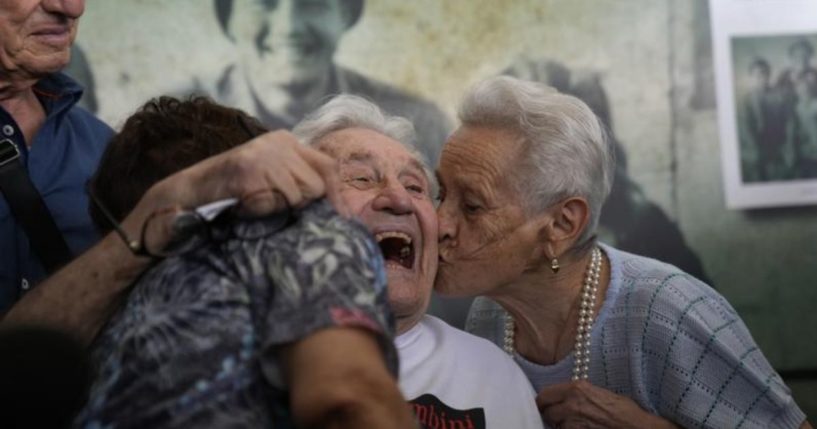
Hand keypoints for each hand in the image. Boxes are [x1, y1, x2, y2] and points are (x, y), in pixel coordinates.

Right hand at [123, 130, 347, 253]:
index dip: (334, 195)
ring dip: (281, 209)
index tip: (339, 217)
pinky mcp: (250, 170)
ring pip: (300, 196)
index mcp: (286, 141)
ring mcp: (264, 155)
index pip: (328, 167)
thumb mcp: (271, 177)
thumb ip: (299, 180)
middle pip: (317, 185)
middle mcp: (278, 142)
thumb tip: (339, 204)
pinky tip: (246, 205)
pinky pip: (278, 202)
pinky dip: (264, 211)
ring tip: (256, 203)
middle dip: (302, 204)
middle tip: (275, 208)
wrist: (189, 193)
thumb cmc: (234, 192)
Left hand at [537, 381, 678, 428]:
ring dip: (561, 424)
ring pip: (555, 425)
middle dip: (551, 413)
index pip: (544, 395)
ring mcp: (574, 422)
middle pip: (546, 411)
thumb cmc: (623, 410)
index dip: (543, 401)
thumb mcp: (597, 392)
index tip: (544, 404)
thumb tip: (562, 397)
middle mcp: (572, 404)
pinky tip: (581, 428)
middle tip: (558, 415)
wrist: (637, 427)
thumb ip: (576, 393)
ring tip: (575, 422)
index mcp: (576, 388)